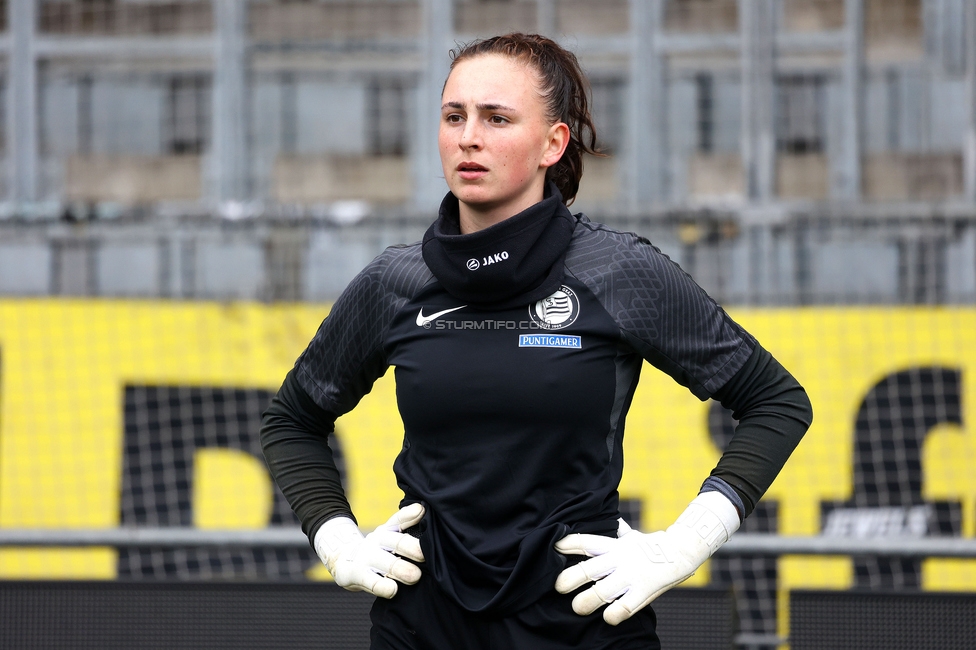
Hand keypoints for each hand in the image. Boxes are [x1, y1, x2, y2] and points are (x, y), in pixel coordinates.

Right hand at [313, 503, 425, 598]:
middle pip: (396, 542)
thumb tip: (421, 508)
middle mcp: (377, 542)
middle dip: (411, 548)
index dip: (409, 516)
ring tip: (415, 576)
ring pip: (387, 564)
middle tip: (424, 556)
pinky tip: (392, 590)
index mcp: (386, 531)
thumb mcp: (388, 533)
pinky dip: (382, 587)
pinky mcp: (358, 576)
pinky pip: (372, 582)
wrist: (342, 560)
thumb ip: (405, 521)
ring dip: (401, 569)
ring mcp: (367, 559)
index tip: (421, 511)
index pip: (398, 520)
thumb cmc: (376, 549)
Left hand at [554, 492, 738, 624]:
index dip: (568, 544)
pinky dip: (613, 615)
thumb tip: (605, 518)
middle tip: (558, 587)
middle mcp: (619, 560)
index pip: (586, 542)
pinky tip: (607, 617)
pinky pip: (624, 608)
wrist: (681, 553)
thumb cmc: (649, 547)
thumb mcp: (631, 536)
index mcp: (614, 546)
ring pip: (602, 591)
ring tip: (577, 608)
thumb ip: (615, 532)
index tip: (554, 547)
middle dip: (570, 578)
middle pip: (589, 568)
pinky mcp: (642, 592)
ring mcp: (631, 576)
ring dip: (587, 601)